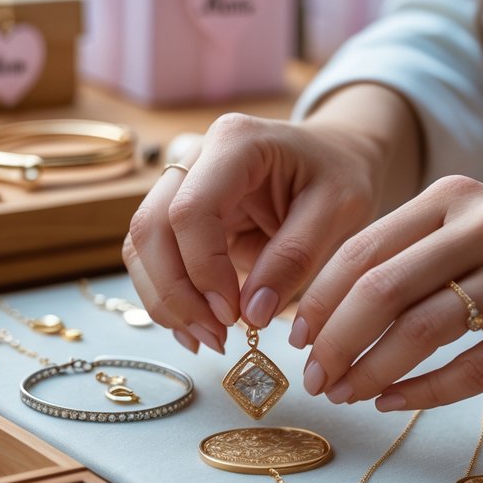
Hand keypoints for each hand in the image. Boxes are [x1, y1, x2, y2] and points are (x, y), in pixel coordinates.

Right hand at [123, 111, 388, 353]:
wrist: (336, 156)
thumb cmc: (341, 176)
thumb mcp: (339, 211)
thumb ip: (295, 257)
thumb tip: (251, 314)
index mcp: (235, 142)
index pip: (190, 210)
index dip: (203, 269)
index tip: (234, 314)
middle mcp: (195, 157)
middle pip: (151, 228)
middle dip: (176, 292)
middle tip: (216, 337)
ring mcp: (181, 184)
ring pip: (142, 246)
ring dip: (166, 300)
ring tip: (208, 339)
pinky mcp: (179, 215)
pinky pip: (155, 258)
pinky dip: (168, 297)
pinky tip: (196, 327)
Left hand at [293, 176, 482, 409]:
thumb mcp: (475, 226)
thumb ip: (410, 252)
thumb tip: (326, 310)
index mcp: (455, 197)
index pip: (362, 249)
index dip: (320, 300)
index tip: (297, 338)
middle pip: (382, 289)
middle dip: (335, 340)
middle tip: (314, 378)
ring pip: (421, 330)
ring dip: (370, 371)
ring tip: (346, 394)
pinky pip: (470, 370)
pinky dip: (421, 392)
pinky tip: (392, 403)